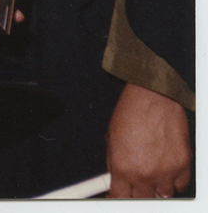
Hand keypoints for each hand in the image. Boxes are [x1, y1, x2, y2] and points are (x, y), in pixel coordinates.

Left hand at [106, 82, 190, 197]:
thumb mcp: (112, 137)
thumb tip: (116, 180)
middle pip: (142, 201)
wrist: (153, 94)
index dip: (119, 199)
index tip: (120, 198)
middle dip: (139, 194)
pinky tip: (168, 167)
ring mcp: (164, 171)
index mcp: (122, 167)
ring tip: (154, 172)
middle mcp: (143, 174)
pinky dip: (175, 180)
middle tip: (139, 184)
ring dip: (158, 188)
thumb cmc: (131, 110)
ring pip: (163, 195)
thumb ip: (115, 162)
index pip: (119, 198)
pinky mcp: (182, 165)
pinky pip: (181, 184)